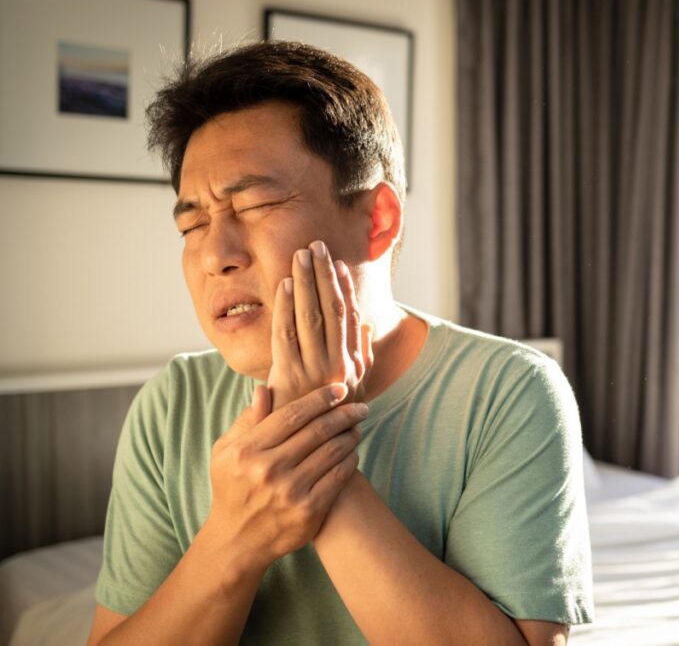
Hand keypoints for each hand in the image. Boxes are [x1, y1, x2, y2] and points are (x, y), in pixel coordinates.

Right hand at [205, 384, 367, 569]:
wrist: (237, 541)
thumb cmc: (233, 488)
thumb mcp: (226, 452)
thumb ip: (248, 420)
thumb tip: (265, 388)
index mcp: (247, 450)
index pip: (292, 414)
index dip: (321, 398)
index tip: (340, 389)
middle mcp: (268, 469)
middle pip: (318, 430)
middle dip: (344, 414)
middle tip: (360, 407)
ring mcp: (290, 491)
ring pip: (333, 450)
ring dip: (351, 434)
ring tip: (357, 427)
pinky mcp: (309, 511)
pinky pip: (339, 476)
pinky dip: (351, 459)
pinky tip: (352, 452)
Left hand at [267, 240, 373, 410]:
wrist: (313, 460)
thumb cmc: (330, 424)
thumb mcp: (354, 389)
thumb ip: (361, 354)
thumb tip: (365, 321)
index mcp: (352, 366)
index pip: (349, 318)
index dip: (345, 288)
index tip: (338, 263)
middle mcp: (337, 365)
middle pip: (332, 310)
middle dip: (324, 275)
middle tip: (317, 246)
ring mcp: (313, 370)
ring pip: (311, 316)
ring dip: (306, 283)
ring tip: (301, 255)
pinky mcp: (289, 377)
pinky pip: (287, 335)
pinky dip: (286, 308)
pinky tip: (284, 285)